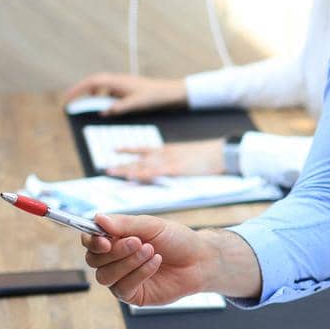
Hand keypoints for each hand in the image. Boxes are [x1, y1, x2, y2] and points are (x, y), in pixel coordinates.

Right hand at [61, 72, 186, 114]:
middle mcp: (118, 80)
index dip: (78, 89)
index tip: (67, 97)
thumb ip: (119, 107)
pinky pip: (110, 93)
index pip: (92, 82)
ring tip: (87, 106)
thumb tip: (103, 112)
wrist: (170, 92)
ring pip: (102, 88)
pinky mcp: (127, 90)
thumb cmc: (155, 96)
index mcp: (118, 81)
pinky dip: (104, 99)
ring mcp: (122, 84)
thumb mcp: (137, 103)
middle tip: (71, 102)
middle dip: (81, 91)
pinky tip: (106, 108)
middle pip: (94, 83)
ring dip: (93, 96)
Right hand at [80, 213, 208, 305]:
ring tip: (150, 251)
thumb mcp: (152, 225)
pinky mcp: (133, 295)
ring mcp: (122, 279)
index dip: (92, 241)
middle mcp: (114, 260)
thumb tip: (98, 218)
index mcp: (114, 240)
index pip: (89, 242)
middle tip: (139, 242)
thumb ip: (125, 223)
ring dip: (128, 263)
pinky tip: (155, 263)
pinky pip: (122, 288)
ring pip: (105, 276)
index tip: (105, 240)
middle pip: (93, 260)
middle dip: (116, 251)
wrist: (200, 259)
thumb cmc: (176, 240)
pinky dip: (139, 274)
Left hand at [107, 140, 224, 180]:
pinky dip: (142, 174)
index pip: (144, 151)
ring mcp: (169, 160)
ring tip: (111, 171)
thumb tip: (164, 168)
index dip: (129, 152)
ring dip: (126, 168)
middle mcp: (165, 154)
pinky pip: (154, 172)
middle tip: (107, 169)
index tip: (115, 154)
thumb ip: (175, 159)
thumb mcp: (189, 155)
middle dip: (123, 164)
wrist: (222, 153)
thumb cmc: (208, 157)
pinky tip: (131, 178)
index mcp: (168, 150)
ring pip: (142, 164)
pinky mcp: (175, 168)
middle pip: (139, 159)